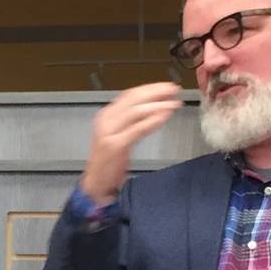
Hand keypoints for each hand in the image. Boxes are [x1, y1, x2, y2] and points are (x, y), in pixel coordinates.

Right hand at [80, 82, 180, 203]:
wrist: (96, 183)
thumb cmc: (110, 160)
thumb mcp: (121, 135)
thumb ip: (133, 121)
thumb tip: (155, 108)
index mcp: (107, 115)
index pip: (130, 95)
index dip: (150, 88)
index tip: (166, 87)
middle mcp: (106, 120)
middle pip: (133, 99)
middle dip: (155, 92)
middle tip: (174, 89)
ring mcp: (109, 132)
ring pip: (135, 112)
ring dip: (157, 105)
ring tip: (173, 103)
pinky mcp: (115, 145)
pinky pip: (137, 129)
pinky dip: (151, 121)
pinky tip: (164, 116)